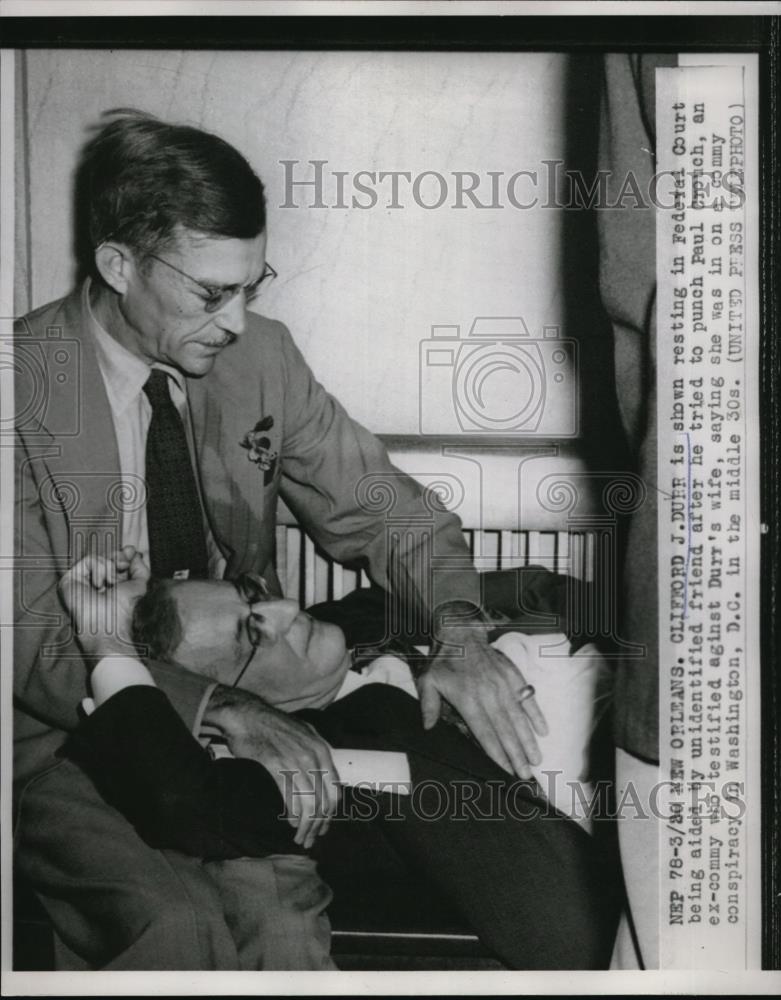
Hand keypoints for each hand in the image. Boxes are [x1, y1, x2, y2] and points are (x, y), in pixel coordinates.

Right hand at [58, 546, 149, 658]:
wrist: (107, 623)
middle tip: (122, 566)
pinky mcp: (71, 578)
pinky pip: (89, 560)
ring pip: (99, 557)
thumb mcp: (138, 586)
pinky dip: (98, 570)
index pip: (115, 561)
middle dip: (118, 559)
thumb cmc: (122, 609)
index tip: (131, 551)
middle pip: (107, 556)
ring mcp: (83, 580)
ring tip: (108, 586)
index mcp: (111, 583)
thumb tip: (134, 552)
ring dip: (109, 569)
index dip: (124, 554)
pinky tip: (98, 586)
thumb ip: (140, 568)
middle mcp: (96, 581)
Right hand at [204, 686, 341, 850]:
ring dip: (305, 826)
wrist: (247, 715)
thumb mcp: (304, 733)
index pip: (334, 791)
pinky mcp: (275, 765)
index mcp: (321, 750)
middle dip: (318, 825)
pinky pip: (290, 797)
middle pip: (323, 801)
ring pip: (308, 803)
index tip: (323, 826)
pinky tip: (291, 823)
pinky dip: (292, 814)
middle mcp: (312, 756)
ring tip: (299, 838)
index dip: (330, 814)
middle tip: (310, 839)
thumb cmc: (273, 726)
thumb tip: (324, 774)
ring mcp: (295, 761)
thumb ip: (316, 752)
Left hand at [418, 623, 547, 779]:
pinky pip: (527, 697)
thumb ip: (428, 704)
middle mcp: (488, 694)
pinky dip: (536, 714)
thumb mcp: (428, 680)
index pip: (485, 732)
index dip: (497, 753)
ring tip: (537, 759)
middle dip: (517, 754)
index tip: (506, 770)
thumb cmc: (443, 660)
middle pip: (505, 730)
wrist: (461, 632)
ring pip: (518, 717)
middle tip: (526, 775)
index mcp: (468, 699)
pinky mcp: (513, 675)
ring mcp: (503, 685)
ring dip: (529, 740)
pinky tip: (543, 730)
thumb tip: (427, 727)